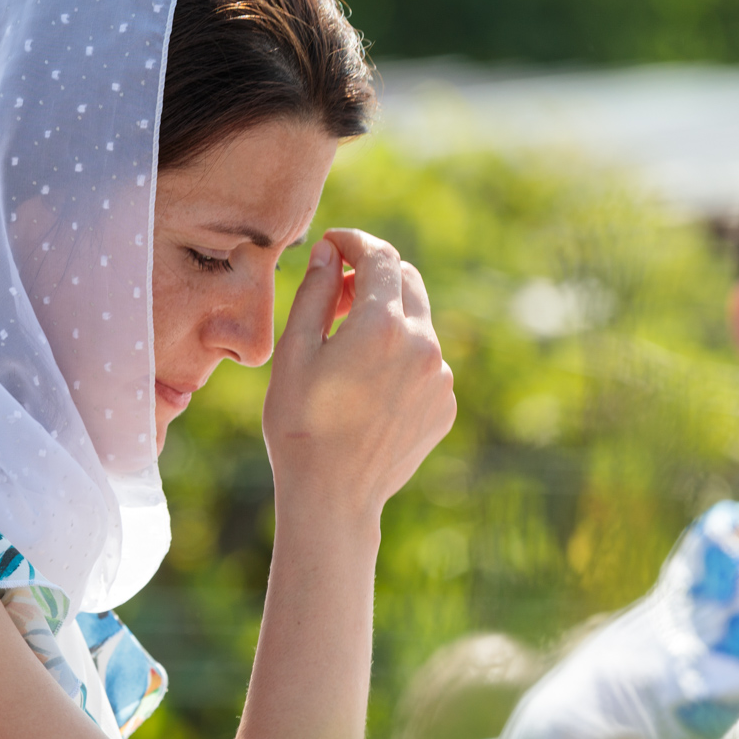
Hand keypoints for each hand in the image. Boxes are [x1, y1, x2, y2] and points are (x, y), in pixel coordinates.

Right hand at [263, 228, 455, 514]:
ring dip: (386, 317)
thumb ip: (314, 292)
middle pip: (406, 280)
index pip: (380, 255)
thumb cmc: (300, 425)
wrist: (333, 498)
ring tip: (346, 347)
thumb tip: (328, 252)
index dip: (355, 240)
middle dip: (372, 275)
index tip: (333, 243)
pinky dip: (400, 356)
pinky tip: (366, 387)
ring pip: (417, 321)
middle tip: (334, 294)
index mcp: (382, 325)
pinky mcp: (445, 403)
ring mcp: (441, 376)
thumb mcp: (294, 352)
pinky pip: (426, 361)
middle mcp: (423, 344)